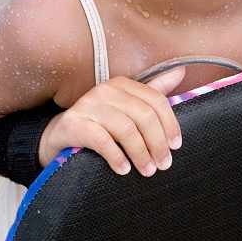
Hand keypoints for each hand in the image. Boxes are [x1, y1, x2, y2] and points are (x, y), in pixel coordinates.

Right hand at [38, 67, 185, 175]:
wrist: (60, 134)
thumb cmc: (100, 122)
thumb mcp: (127, 106)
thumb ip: (153, 91)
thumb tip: (181, 70)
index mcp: (123, 84)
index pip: (156, 101)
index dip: (170, 125)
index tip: (175, 146)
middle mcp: (106, 90)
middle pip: (144, 116)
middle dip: (157, 143)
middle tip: (163, 165)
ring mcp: (88, 105)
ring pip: (125, 129)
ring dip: (140, 153)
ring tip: (147, 170)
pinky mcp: (73, 123)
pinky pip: (101, 141)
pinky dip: (116, 157)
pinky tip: (124, 169)